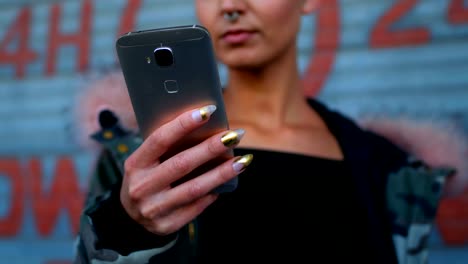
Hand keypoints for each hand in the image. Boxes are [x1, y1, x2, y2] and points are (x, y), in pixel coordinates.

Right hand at [120, 105, 252, 235]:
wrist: (130, 218)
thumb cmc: (147, 178)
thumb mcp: (146, 162)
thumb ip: (167, 149)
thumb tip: (206, 127)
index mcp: (135, 164)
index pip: (160, 140)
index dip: (184, 124)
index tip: (208, 111)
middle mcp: (141, 187)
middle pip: (182, 164)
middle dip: (211, 148)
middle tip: (234, 135)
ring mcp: (153, 208)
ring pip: (195, 188)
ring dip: (222, 173)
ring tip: (242, 160)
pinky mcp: (166, 225)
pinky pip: (197, 207)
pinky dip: (213, 193)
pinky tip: (227, 182)